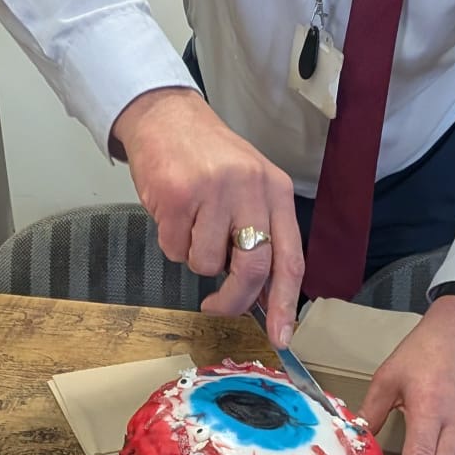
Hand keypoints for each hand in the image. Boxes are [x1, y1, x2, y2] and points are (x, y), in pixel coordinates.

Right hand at [112, 88, 305, 346]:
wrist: (165, 116)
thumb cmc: (208, 159)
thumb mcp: (249, 188)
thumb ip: (262, 236)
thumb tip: (265, 298)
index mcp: (275, 191)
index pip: (289, 259)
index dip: (286, 304)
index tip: (282, 337)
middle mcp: (250, 190)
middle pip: (253, 269)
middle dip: (233, 300)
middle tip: (216, 307)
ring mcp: (213, 192)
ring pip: (206, 264)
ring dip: (194, 256)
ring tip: (191, 224)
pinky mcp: (176, 196)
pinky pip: (175, 249)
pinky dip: (171, 241)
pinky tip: (172, 213)